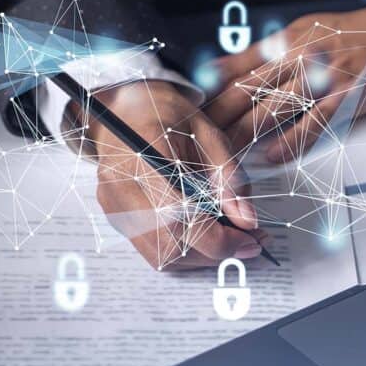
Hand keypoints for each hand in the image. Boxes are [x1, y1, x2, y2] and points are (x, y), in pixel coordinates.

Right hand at [80, 80, 266, 269]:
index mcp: (145, 155)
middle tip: (248, 240)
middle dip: (216, 252)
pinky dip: (183, 250)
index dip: (220, 240)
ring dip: (201, 256)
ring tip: (229, 237)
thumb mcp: (210, 135)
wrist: (127, 109)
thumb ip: (229, 177)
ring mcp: (113, 205)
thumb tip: (248, 221)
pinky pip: (152, 250)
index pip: (180, 218)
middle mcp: (121, 186)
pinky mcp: (114, 217)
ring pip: (162, 256)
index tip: (252, 240)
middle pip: (171, 245)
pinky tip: (204, 233)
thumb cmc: (170, 117)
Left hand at [205, 0, 365, 162]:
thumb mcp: (307, 31)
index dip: (208, 93)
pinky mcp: (347, 97)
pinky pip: (311, 125)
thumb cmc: (357, 33)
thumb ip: (268, 52)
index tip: (188, 112)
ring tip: (220, 157)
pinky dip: (288, 143)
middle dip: (217, 119)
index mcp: (287, 39)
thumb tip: (224, 71)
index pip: (236, 68)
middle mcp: (301, 55)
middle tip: (194, 142)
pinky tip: (269, 156)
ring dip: (243, 137)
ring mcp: (324, 77)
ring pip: (272, 111)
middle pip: (246, 91)